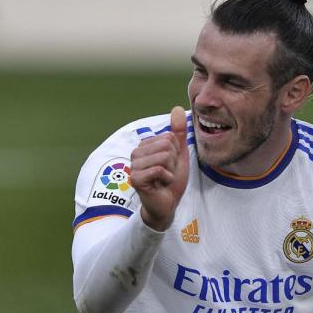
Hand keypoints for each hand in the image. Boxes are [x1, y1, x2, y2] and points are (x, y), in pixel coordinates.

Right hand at [131, 106, 189, 230]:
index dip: (175, 153)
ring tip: (163, 179)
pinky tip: (160, 185)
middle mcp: (136, 153)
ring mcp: (134, 166)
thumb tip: (178, 108)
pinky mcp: (136, 179)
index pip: (169, 137)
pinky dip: (166, 178)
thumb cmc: (170, 180)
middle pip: (166, 145)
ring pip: (164, 157)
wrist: (167, 204)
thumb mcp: (178, 154)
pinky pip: (160, 170)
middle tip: (166, 173)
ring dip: (170, 171)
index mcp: (144, 145)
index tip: (169, 165)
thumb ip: (178, 132)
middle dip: (173, 162)